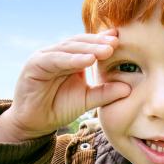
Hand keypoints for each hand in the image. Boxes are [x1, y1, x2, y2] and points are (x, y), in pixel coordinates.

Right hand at [0, 29, 130, 141]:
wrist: (35, 123)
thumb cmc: (59, 107)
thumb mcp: (87, 100)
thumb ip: (105, 93)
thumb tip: (129, 88)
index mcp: (71, 58)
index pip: (89, 45)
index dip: (104, 41)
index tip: (121, 39)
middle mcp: (58, 53)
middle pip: (81, 43)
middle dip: (99, 42)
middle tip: (116, 42)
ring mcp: (45, 56)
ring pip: (69, 48)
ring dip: (88, 48)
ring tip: (106, 50)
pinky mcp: (35, 64)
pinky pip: (55, 59)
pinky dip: (72, 59)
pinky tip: (88, 60)